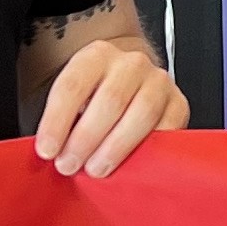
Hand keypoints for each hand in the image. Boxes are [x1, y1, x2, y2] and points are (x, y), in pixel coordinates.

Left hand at [33, 41, 188, 178]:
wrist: (129, 83)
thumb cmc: (92, 99)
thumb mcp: (69, 99)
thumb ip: (58, 121)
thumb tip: (47, 152)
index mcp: (96, 56)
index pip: (73, 86)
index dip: (57, 121)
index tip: (47, 151)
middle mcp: (130, 63)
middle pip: (110, 100)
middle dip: (86, 139)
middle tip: (70, 164)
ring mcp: (159, 81)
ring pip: (142, 113)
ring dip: (116, 147)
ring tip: (96, 169)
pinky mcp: (179, 103)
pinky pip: (167, 129)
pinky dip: (148, 151)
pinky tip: (129, 166)